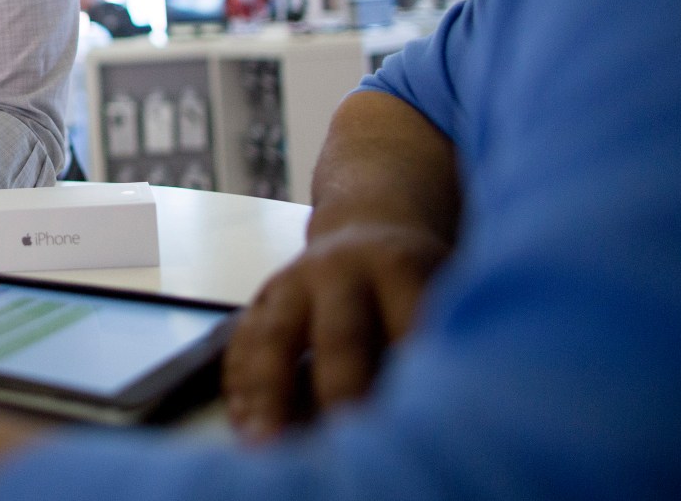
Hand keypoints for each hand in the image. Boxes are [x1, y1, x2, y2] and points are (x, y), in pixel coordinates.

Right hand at [222, 222, 449, 441]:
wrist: (367, 234)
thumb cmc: (413, 282)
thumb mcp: (440, 290)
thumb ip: (435, 335)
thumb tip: (426, 404)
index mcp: (398, 266)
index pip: (406, 323)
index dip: (410, 370)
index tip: (411, 417)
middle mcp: (340, 270)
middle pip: (340, 335)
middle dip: (342, 390)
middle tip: (344, 441)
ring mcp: (294, 283)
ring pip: (276, 338)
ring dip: (268, 395)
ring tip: (265, 446)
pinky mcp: (263, 299)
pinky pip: (243, 343)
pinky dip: (240, 386)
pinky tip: (243, 426)